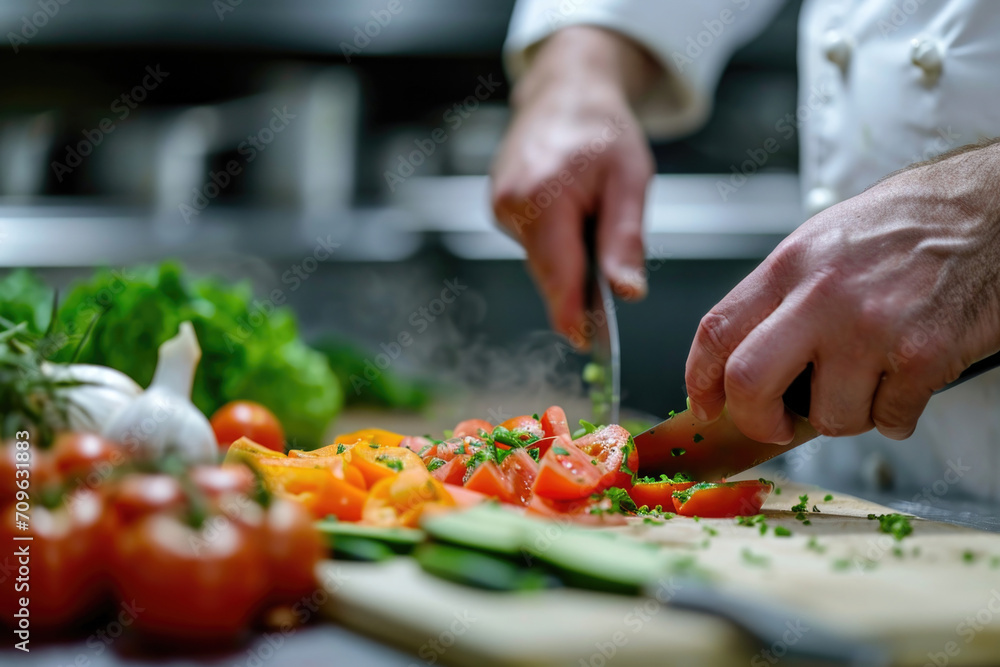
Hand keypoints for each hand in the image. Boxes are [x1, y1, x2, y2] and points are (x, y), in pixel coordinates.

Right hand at [491, 26, 657, 339]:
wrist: (566, 92)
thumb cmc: (603, 131)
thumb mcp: (630, 182)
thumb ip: (624, 240)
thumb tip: (627, 294)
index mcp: (543, 197)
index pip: (557, 273)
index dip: (571, 315)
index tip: (584, 344)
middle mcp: (511, 204)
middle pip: (547, 272)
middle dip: (576, 292)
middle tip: (606, 305)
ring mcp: (498, 206)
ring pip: (539, 260)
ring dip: (567, 263)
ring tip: (592, 228)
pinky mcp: (497, 207)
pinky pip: (531, 244)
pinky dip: (554, 245)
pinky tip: (572, 221)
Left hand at [685, 142, 999, 443]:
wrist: (988, 212)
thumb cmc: (905, 227)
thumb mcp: (822, 243)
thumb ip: (780, 298)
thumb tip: (741, 362)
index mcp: (790, 267)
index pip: (715, 332)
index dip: (699, 381)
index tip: (706, 405)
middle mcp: (822, 297)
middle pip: (749, 384)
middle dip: (757, 421)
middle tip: (776, 425)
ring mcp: (872, 329)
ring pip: (829, 418)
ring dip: (847, 416)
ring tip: (870, 380)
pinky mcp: (924, 356)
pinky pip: (891, 420)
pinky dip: (897, 414)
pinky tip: (909, 378)